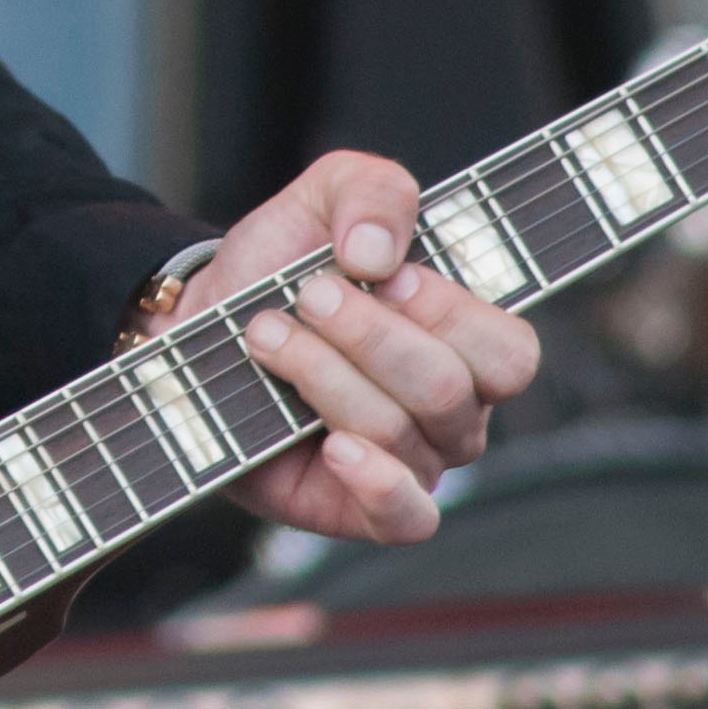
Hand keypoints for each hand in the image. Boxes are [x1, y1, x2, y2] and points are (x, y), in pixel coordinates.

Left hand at [166, 149, 537, 546]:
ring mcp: (413, 461)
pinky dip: (375, 482)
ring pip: (398, 431)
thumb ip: (373, 191)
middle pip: (448, 389)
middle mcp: (452, 408)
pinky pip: (406, 517)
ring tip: (265, 333)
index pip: (509, 350)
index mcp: (464, 339)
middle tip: (307, 295)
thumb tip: (377, 252)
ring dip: (322, 372)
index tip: (383, 273)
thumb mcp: (324, 195)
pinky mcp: (364, 508)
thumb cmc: (279, 263)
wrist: (198, 319)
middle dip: (368, 335)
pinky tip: (332, 446)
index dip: (451, 313)